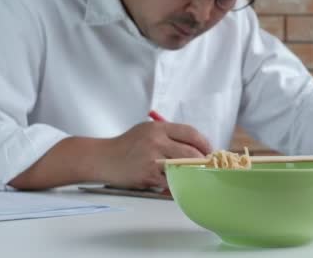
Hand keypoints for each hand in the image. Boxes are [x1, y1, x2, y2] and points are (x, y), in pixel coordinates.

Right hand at [97, 121, 211, 188]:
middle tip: (207, 165)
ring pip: (183, 168)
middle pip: (190, 152)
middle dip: (202, 160)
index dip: (204, 143)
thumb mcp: (146, 130)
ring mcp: (152, 159)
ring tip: (195, 174)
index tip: (209, 150)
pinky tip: (179, 184)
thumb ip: (168, 135)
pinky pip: (170, 182)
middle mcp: (156, 141)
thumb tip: (194, 145)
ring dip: (192, 173)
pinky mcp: (148, 176)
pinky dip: (177, 184)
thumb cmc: (125, 145)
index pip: (190, 132)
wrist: (102, 158)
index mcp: (158, 128)